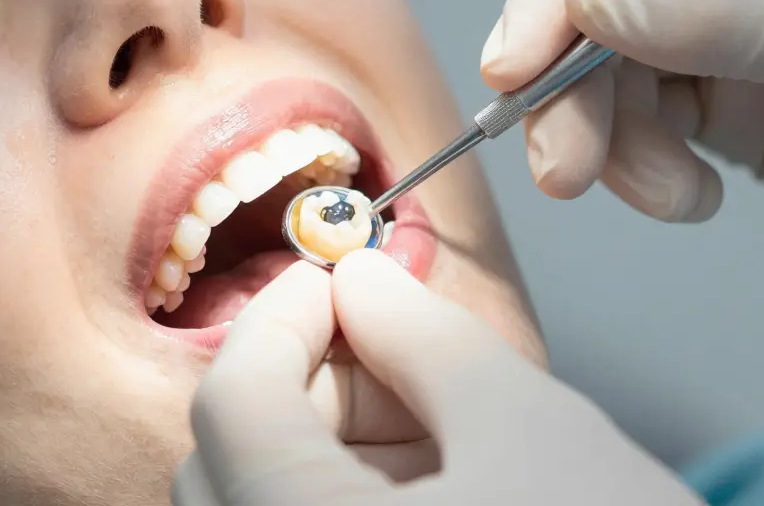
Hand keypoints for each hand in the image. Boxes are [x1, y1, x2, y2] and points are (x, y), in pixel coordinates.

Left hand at [172, 250, 700, 504]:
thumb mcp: (530, 428)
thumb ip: (424, 339)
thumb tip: (363, 280)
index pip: (233, 401)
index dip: (284, 316)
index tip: (340, 280)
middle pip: (234, 461)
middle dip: (313, 386)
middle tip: (403, 355)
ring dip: (329, 452)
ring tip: (445, 438)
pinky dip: (343, 505)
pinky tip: (436, 492)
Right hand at [480, 0, 763, 267]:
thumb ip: (728, 15)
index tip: (517, 60)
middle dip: (575, 78)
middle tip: (559, 166)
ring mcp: (741, 24)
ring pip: (612, 61)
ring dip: (603, 135)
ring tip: (653, 195)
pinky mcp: (731, 99)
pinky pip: (641, 119)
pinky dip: (641, 166)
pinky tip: (689, 199)